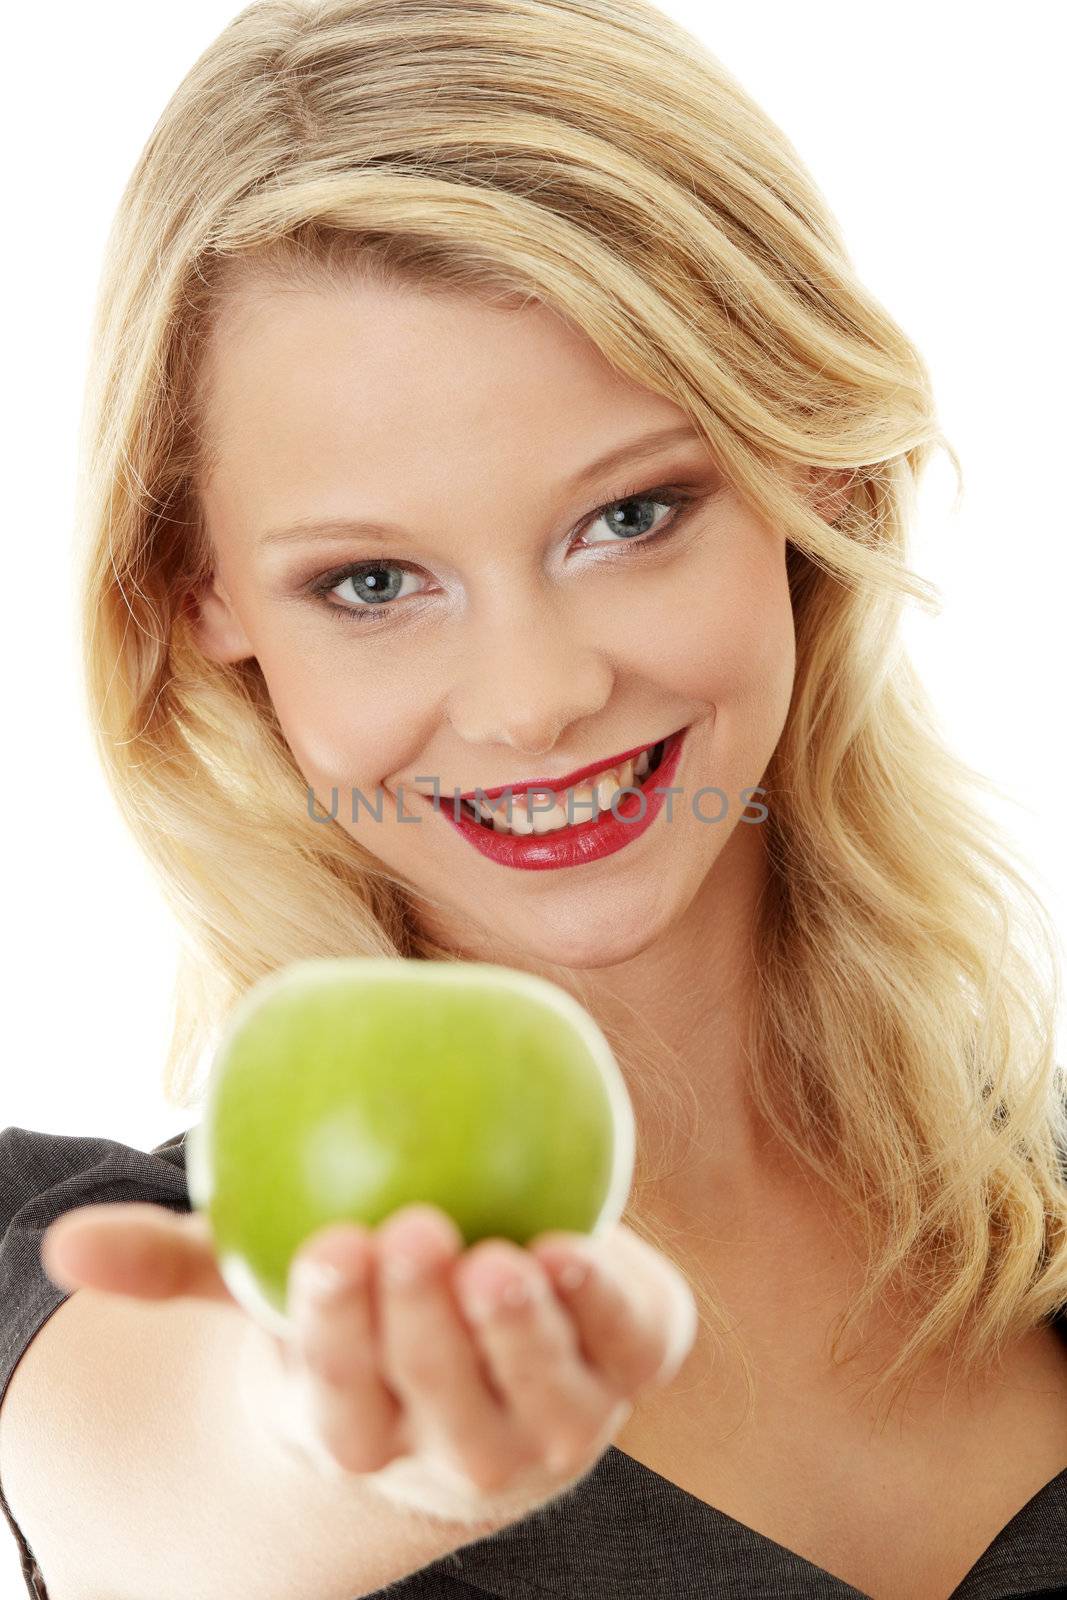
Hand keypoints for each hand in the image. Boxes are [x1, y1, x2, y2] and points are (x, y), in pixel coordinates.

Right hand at [41, 1200, 698, 1515]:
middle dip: (422, 1327)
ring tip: (498, 1257)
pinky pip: (622, 1349)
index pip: (339, 1404)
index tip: (324, 1247)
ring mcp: (551, 1427)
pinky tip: (579, 1251)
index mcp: (364, 1430)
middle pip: (438, 1409)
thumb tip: (67, 1246)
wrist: (501, 1343)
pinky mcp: (624, 1371)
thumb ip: (179, 1264)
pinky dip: (605, 1310)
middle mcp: (459, 1448)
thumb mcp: (269, 1279)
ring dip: (519, 1335)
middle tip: (410, 1228)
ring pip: (537, 1405)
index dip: (335, 1336)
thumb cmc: (363, 1305)